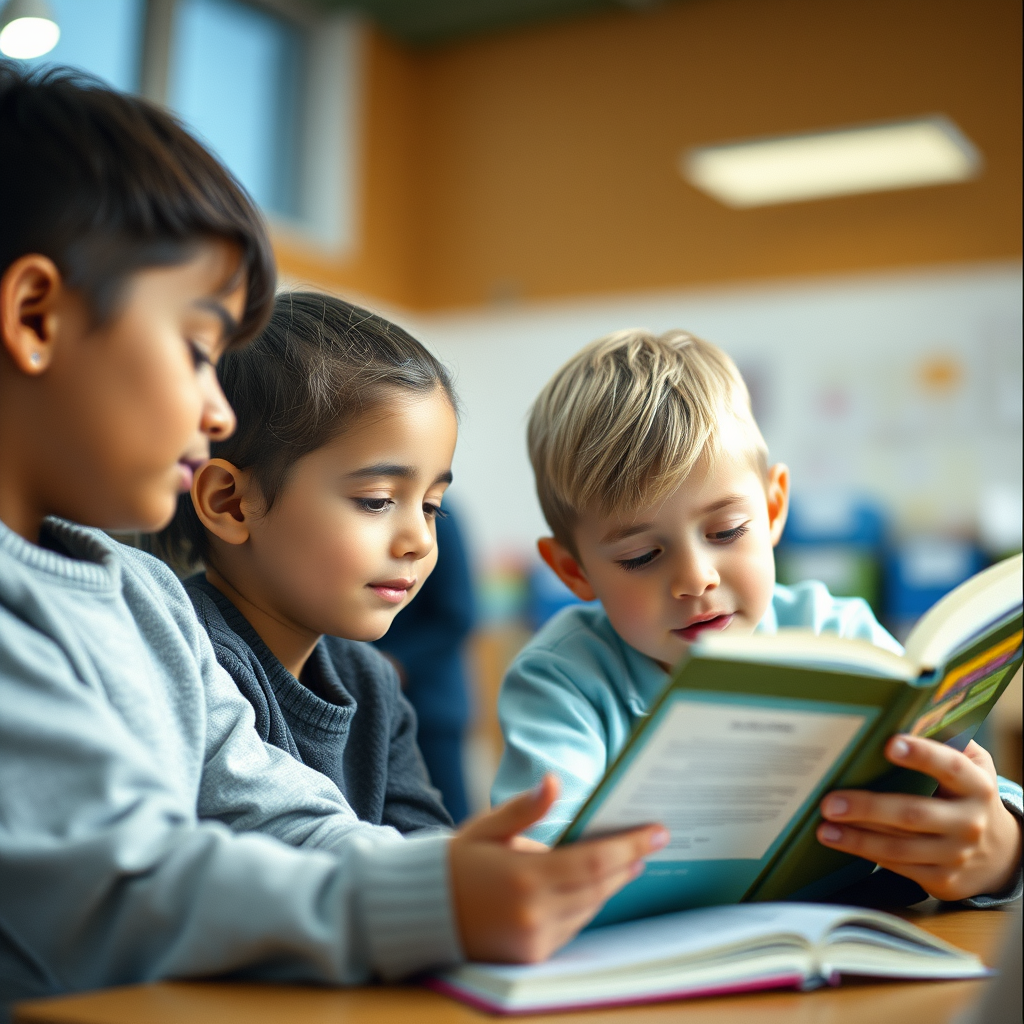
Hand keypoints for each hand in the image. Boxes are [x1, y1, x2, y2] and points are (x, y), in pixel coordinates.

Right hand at [449, 775, 668, 962]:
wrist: (421, 912)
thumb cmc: (457, 862)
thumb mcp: (487, 827)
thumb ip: (525, 807)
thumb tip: (554, 781)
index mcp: (525, 878)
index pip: (594, 862)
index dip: (630, 846)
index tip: (657, 831)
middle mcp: (534, 914)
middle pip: (599, 886)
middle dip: (628, 862)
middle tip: (650, 840)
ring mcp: (535, 939)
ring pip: (590, 908)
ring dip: (612, 883)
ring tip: (629, 860)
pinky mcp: (532, 954)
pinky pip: (573, 925)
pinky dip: (589, 903)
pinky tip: (597, 885)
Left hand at [817, 735, 1021, 900]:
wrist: (1000, 853)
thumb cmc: (968, 795)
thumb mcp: (972, 767)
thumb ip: (948, 741)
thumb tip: (908, 714)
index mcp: (977, 785)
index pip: (950, 767)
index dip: (922, 755)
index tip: (889, 744)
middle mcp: (969, 822)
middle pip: (914, 813)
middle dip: (868, 807)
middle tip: (830, 802)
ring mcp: (956, 854)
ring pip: (900, 846)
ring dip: (857, 837)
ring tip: (824, 826)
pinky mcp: (943, 878)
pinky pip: (899, 866)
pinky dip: (866, 852)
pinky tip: (839, 842)